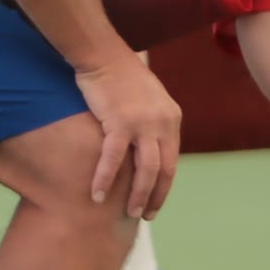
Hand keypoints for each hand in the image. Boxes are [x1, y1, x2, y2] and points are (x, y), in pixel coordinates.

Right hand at [74, 53, 179, 218]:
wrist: (102, 54)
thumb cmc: (119, 75)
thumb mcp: (148, 99)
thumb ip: (153, 122)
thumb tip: (148, 147)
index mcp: (171, 118)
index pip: (172, 160)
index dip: (164, 185)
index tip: (156, 202)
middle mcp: (163, 123)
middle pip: (164, 170)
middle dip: (156, 196)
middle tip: (145, 216)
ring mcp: (143, 123)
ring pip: (146, 170)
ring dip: (138, 195)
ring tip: (130, 212)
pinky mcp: (120, 122)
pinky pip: (114, 160)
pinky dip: (105, 180)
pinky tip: (98, 196)